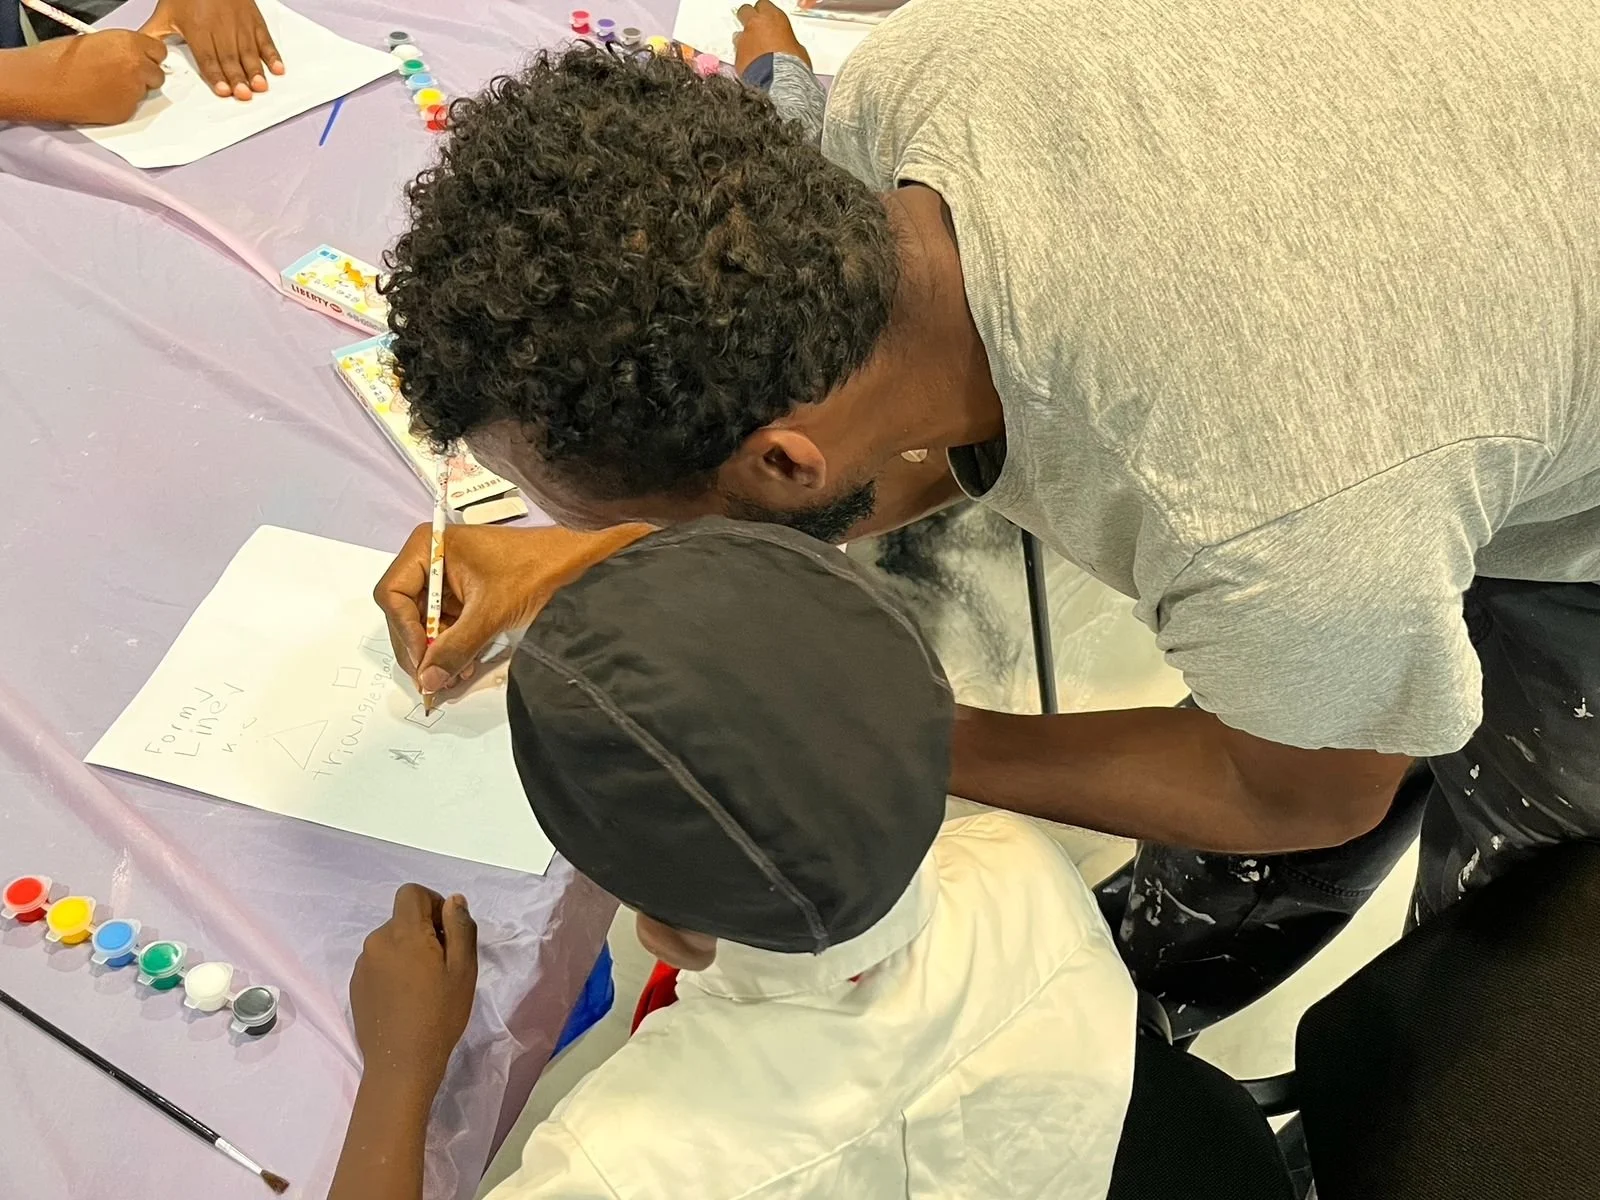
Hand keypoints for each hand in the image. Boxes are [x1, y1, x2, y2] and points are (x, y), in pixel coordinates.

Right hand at [0, 33, 165, 124]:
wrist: (43, 83)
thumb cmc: (61, 58)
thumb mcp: (97, 40)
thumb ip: (122, 48)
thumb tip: (133, 55)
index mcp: (130, 43)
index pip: (159, 51)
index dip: (148, 56)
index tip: (141, 59)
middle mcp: (137, 67)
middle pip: (157, 74)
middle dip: (145, 75)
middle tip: (123, 75)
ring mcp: (134, 92)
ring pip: (145, 92)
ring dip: (132, 90)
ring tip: (104, 85)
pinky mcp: (127, 111)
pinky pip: (132, 106)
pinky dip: (120, 103)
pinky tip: (99, 97)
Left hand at [142, 0, 282, 100]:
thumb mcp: (166, 13)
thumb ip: (155, 35)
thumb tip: (141, 53)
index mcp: (198, 28)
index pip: (207, 56)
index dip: (215, 74)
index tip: (223, 90)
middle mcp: (220, 27)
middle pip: (230, 57)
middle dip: (237, 77)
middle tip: (244, 94)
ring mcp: (239, 24)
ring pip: (248, 51)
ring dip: (256, 70)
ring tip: (260, 86)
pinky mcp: (253, 20)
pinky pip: (265, 39)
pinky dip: (272, 54)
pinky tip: (277, 68)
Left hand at [350, 886, 477, 1095]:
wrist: (401, 1064)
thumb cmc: (440, 1015)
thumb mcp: (463, 970)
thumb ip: (460, 927)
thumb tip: (453, 901)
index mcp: (403, 934)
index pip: (411, 893)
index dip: (432, 903)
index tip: (447, 932)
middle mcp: (376, 942)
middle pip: (402, 919)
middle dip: (423, 931)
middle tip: (442, 966)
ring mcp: (363, 965)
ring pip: (390, 942)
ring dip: (408, 952)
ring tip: (424, 986)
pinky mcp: (356, 985)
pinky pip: (379, 963)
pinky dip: (393, 970)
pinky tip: (406, 999)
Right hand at [374, 523, 653, 697]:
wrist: (577, 561)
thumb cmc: (535, 571)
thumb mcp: (491, 612)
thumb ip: (455, 647)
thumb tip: (427, 682)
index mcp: (427, 546)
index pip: (392, 594)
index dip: (404, 632)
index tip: (421, 662)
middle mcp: (429, 558)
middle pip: (404, 611)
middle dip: (420, 647)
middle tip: (432, 682)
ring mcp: (446, 577)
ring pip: (424, 623)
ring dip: (436, 653)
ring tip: (451, 678)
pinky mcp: (462, 594)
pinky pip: (445, 625)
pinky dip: (451, 647)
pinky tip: (462, 666)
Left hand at [733, 0, 810, 74]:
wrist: (779, 81)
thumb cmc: (791, 64)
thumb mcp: (798, 49)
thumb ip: (788, 42)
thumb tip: (790, 48)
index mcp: (774, 17)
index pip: (763, 4)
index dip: (763, 12)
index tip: (765, 17)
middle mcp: (756, 24)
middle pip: (745, 11)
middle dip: (748, 18)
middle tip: (754, 27)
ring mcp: (744, 39)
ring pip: (738, 33)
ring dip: (744, 40)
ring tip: (753, 51)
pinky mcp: (737, 55)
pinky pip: (737, 53)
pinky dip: (742, 57)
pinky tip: (751, 65)